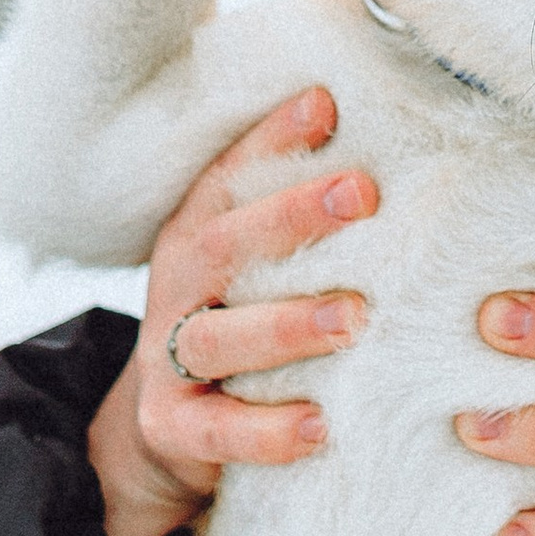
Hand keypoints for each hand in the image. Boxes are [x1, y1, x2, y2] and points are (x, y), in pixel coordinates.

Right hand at [88, 91, 376, 535]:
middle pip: (222, 246)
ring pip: (217, 339)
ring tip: (354, 318)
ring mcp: (166, 362)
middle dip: (289, 216)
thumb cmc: (238, 323)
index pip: (227, 178)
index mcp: (195, 237)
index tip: (327, 104)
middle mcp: (175, 290)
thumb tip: (368, 140)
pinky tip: (321, 425)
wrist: (166, 431)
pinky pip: (218, 431)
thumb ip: (295, 216)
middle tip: (362, 193)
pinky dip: (268, 430)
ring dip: (287, 326)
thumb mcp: (255, 266)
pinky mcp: (172, 428)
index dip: (270, 140)